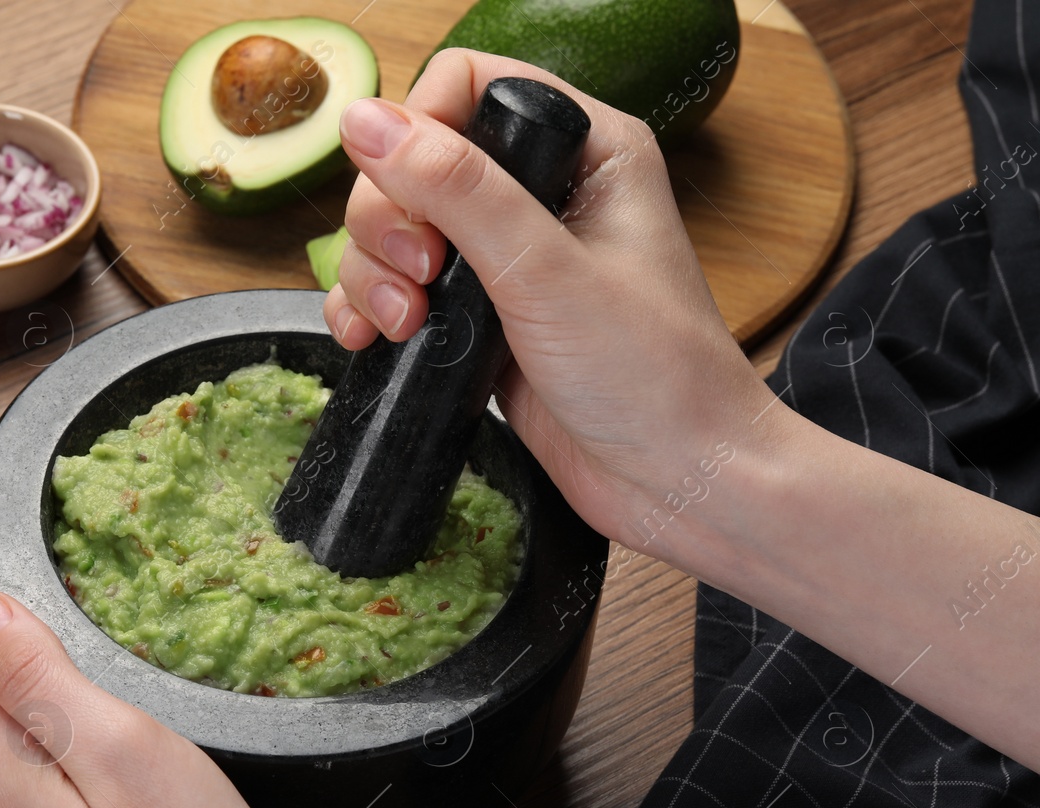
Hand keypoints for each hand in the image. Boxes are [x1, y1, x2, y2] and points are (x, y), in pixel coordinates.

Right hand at [324, 49, 785, 552]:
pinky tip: (374, 339)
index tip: (415, 204)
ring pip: (393, 227)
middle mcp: (540, 194)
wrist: (678, 484)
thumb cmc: (655, 377)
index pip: (465, 86)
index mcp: (583, 149)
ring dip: (373, 272)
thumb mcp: (545, 271)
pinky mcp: (479, 319)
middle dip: (389, 220)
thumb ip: (456, 190)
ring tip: (406, 324)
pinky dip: (368, 308)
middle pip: (412, 160)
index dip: (417, 133)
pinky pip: (394, 288)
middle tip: (420, 278)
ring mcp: (505, 260)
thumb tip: (366, 121)